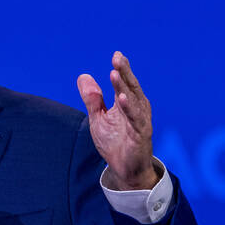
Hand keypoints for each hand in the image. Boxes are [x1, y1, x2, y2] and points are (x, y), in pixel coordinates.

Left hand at [77, 51, 159, 190]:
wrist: (125, 169)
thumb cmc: (115, 142)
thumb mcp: (98, 118)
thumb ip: (92, 99)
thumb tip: (83, 76)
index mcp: (127, 104)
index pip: (124, 83)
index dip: (121, 69)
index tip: (116, 54)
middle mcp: (137, 109)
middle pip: (130, 87)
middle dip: (124, 72)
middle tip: (117, 58)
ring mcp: (140, 121)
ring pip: (133, 101)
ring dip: (124, 87)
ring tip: (115, 73)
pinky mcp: (140, 135)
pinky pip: (136, 120)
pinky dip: (130, 109)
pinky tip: (123, 99)